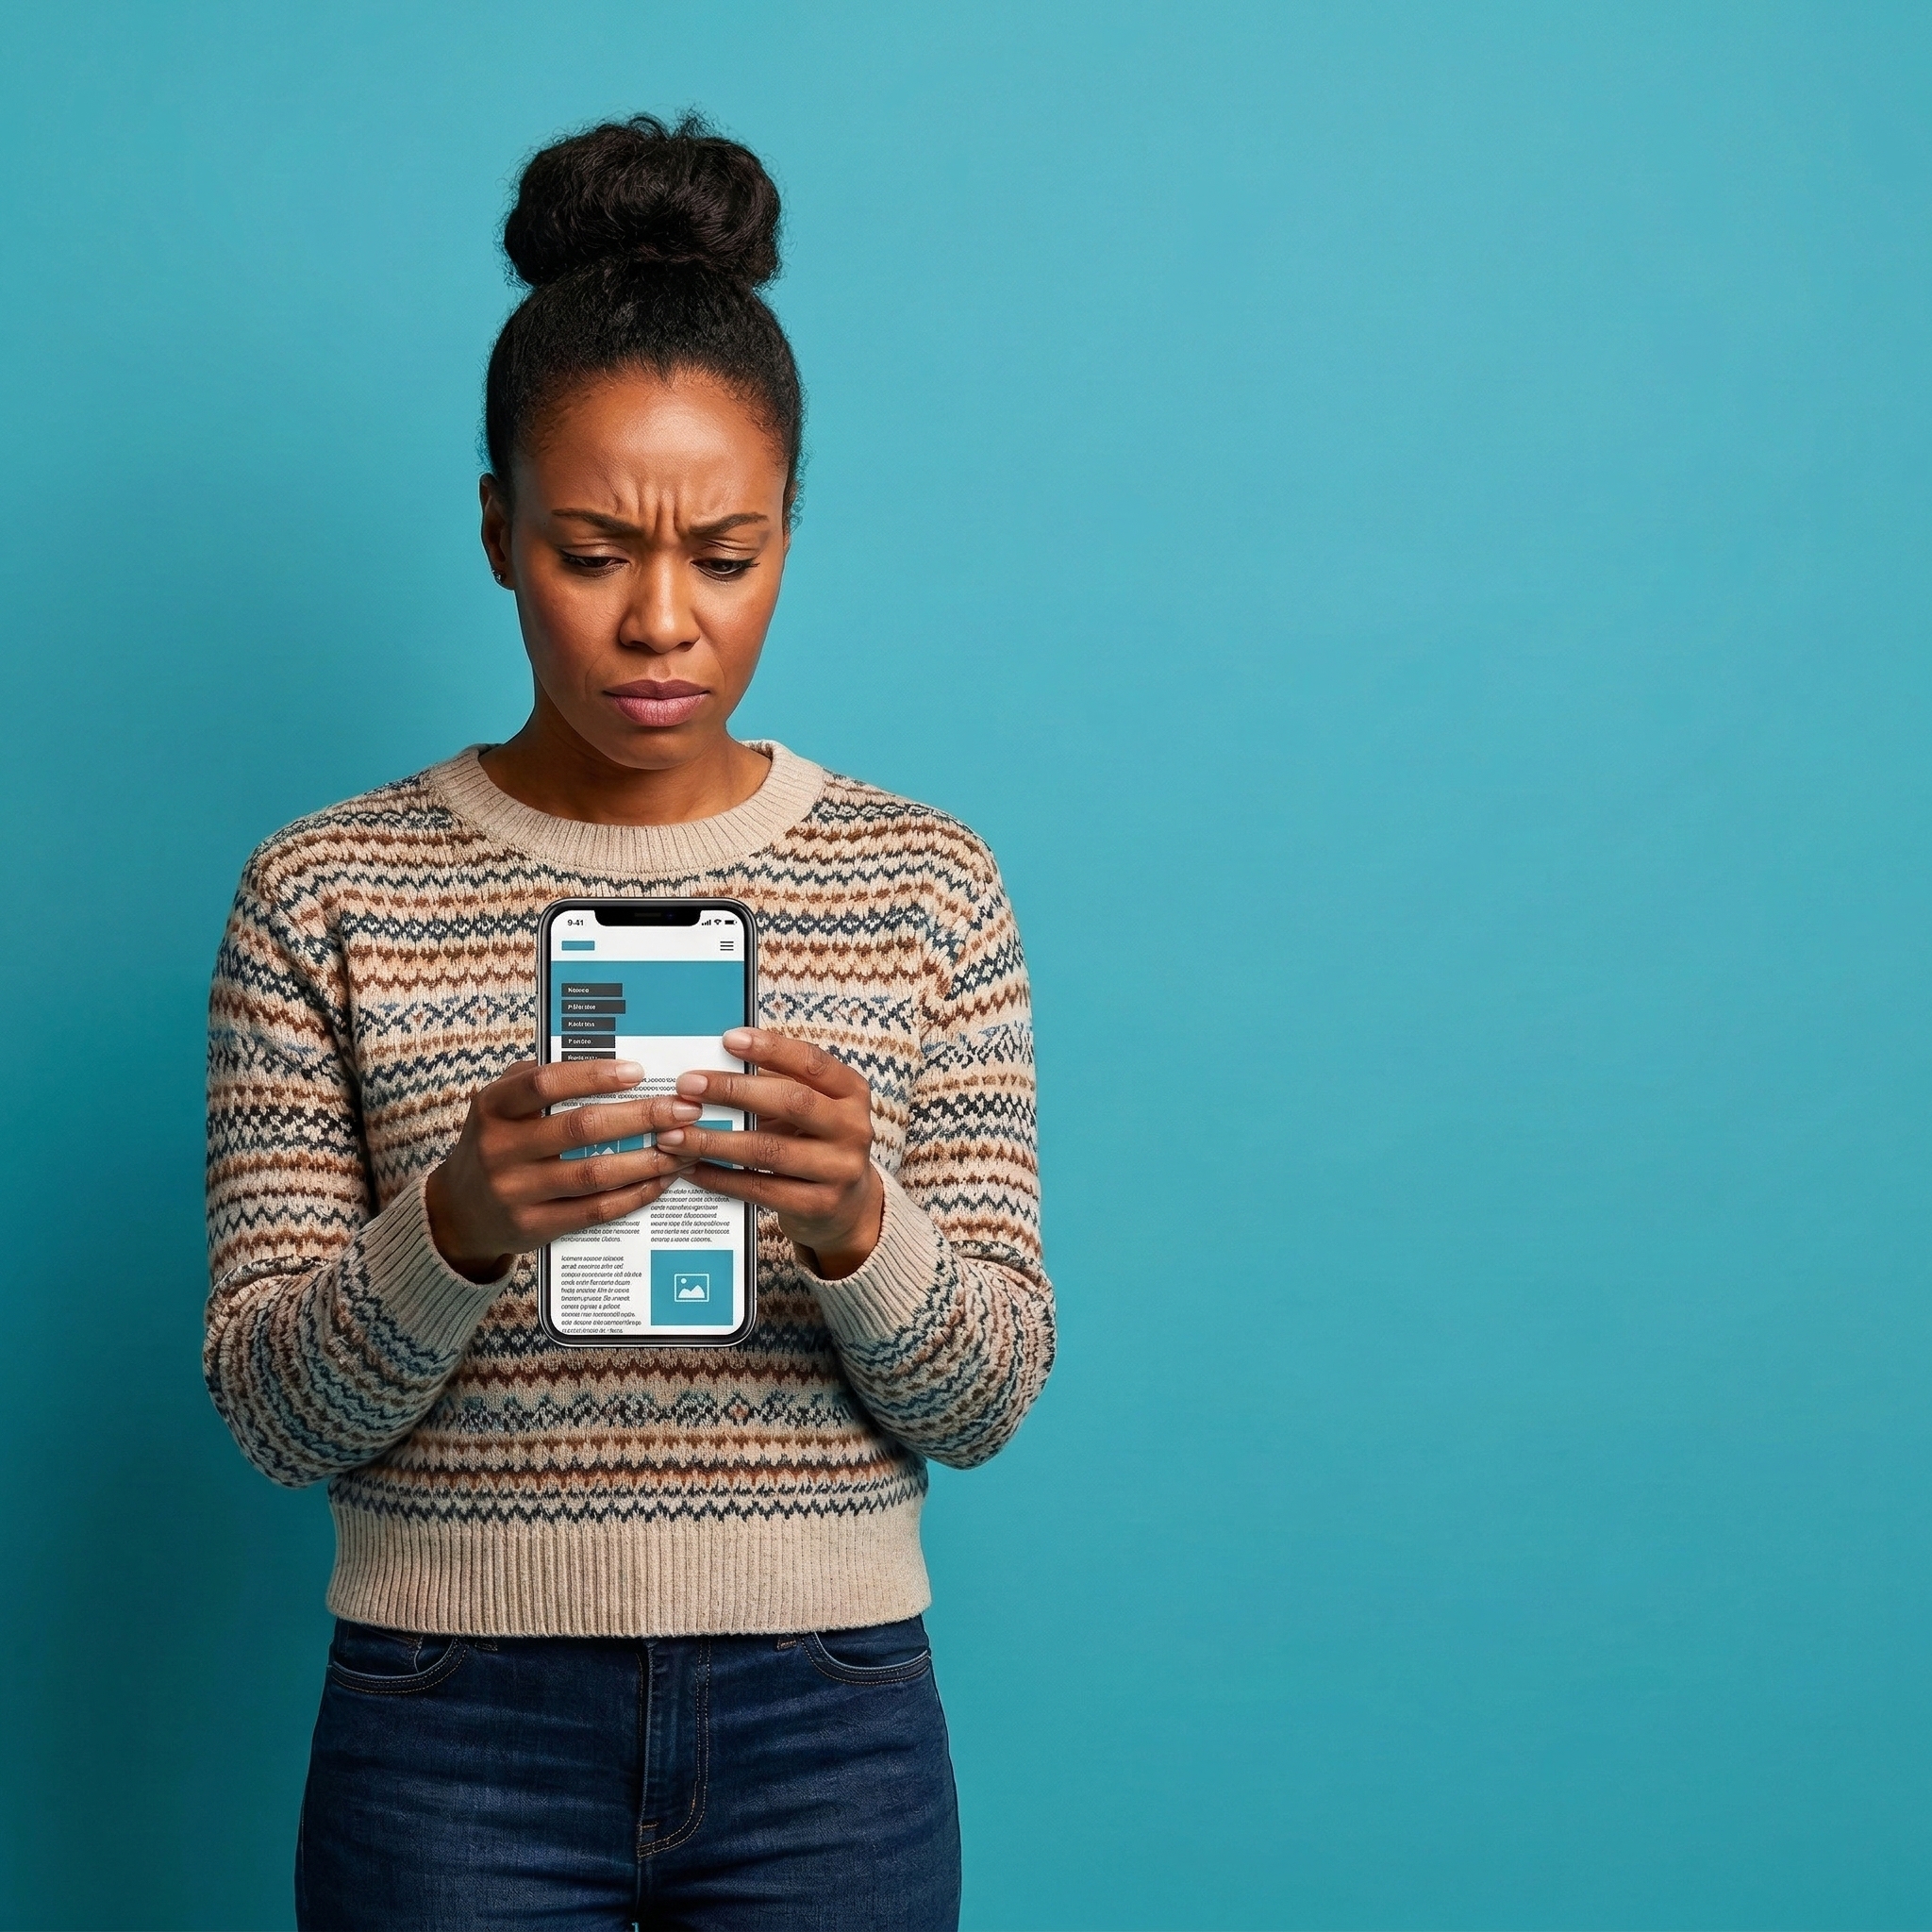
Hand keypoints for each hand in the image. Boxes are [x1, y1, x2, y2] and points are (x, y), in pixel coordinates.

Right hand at [424, 1059, 704, 1281]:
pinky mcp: (534, 1227)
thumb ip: (538, 1078)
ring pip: (594, 1173)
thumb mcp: (500, 1104)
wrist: (461, 1211)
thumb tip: (604, 1056)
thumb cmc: (497, 1142)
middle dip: (641, 1117)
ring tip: (683, 1146)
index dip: (593, 1076)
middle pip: (580, 1128)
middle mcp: (500, 1149)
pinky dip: (634, 1194)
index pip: (544, 1084)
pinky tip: (661, 1180)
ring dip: (647, 1159)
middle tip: (684, 1109)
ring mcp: (516, 1192)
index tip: (639, 1071)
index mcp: (492, 1107)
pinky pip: (595, 1209)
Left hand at [657, 1028, 884, 1279]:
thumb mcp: (812, 1106)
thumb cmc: (816, 1140)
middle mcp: (854, 1128)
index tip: (728, 1039)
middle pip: (791, 1102)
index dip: (772, 1048)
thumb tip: (716, 1062)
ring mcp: (840, 1169)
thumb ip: (777, 1083)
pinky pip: (760, 1190)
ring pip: (769, 1151)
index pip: (812, 1062)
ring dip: (715, 1141)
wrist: (847, 1203)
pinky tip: (692, 1169)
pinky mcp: (819, 1205)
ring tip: (674, 1135)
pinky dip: (721, 1178)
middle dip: (733, 1090)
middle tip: (688, 1085)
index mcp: (852, 1092)